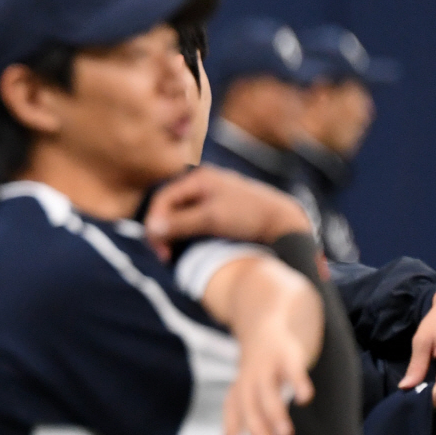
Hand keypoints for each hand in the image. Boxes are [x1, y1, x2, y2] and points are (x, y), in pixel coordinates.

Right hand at [145, 166, 311, 260]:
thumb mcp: (212, 219)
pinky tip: (188, 247)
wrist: (284, 222)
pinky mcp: (218, 208)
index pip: (163, 199)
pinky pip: (192, 219)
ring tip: (174, 254)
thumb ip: (180, 223)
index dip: (154, 224)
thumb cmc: (249, 217)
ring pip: (180, 215)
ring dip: (173, 234)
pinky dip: (186, 233)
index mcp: (199, 178)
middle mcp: (202, 183)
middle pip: (169, 207)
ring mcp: (211, 194)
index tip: (159, 249)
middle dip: (163, 231)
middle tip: (165, 256)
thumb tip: (151, 228)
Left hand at [224, 322, 315, 434]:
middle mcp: (247, 385)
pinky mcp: (285, 355)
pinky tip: (305, 397)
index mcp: (237, 399)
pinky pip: (291, 369)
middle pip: (250, 413)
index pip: (232, 428)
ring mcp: (265, 369)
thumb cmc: (258, 379)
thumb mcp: (252, 403)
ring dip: (274, 414)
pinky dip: (297, 382)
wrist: (263, 329)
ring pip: (266, 393)